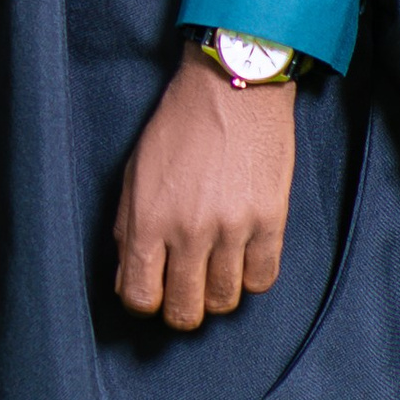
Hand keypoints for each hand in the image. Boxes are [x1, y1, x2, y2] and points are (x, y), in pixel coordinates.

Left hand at [113, 49, 296, 329]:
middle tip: (184, 296)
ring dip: (216, 295)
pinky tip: (242, 260)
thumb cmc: (178, 127)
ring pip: (225, 300)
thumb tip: (130, 276)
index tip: (151, 294)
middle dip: (181, 310)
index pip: (141, 295)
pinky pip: (262, 279)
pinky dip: (251, 279)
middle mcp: (189, 232)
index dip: (144, 302)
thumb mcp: (134, 174)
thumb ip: (128, 228)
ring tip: (214, 274)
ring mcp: (233, 229)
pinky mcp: (270, 221)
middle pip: (185, 309)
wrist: (232, 89)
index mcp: (147, 220)